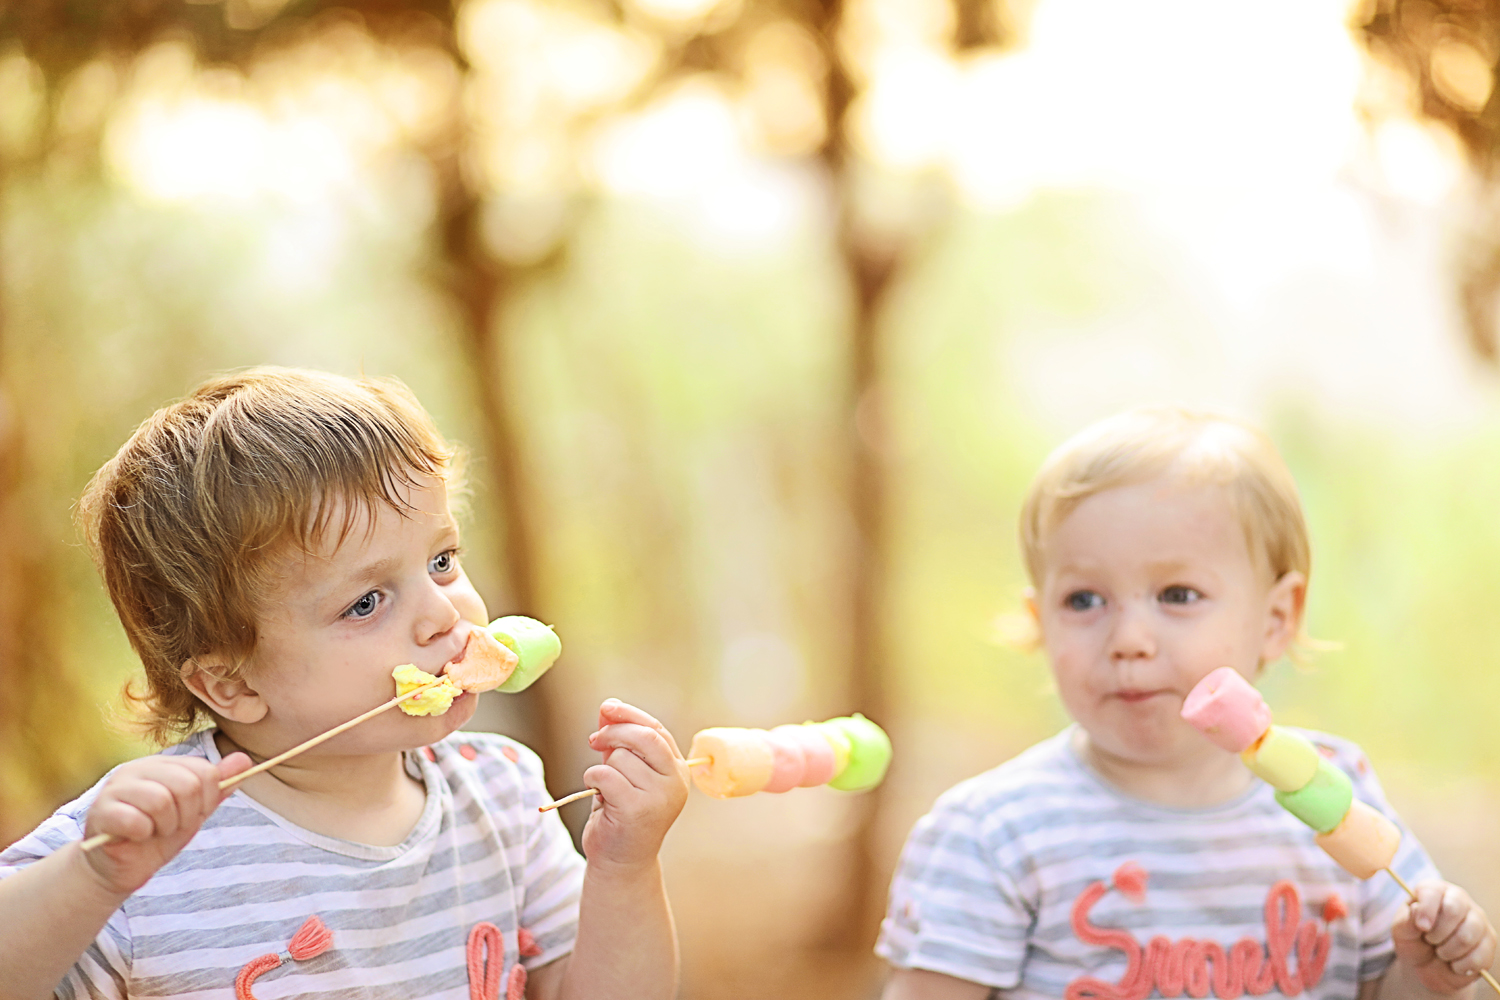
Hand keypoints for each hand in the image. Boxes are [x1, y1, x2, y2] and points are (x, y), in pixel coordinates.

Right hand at [81, 752, 251, 895]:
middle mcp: (137, 769)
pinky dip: (143, 834)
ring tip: (153, 831)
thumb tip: (245, 759)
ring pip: (161, 801)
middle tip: (170, 826)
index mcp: (162, 765)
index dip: (206, 800)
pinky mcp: (101, 811)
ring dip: (165, 826)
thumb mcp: (194, 811)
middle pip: (187, 785)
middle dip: (187, 815)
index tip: (191, 815)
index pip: (205, 771)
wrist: (120, 868)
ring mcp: (116, 788)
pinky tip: (135, 837)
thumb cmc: (157, 836)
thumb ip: (217, 786)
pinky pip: (136, 820)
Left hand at [579, 700, 688, 868]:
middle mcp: (675, 782)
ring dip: (602, 767)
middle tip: (594, 740)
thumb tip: (608, 707)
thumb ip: (619, 741)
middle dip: (614, 732)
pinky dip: (592, 779)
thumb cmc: (622, 815)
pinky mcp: (637, 809)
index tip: (607, 708)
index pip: (657, 730)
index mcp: (678, 771)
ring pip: (620, 758)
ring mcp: (659, 796)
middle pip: (644, 737)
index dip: (630, 715)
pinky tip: (597, 794)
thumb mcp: (625, 773)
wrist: (622, 862)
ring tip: (604, 789)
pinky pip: (605, 775)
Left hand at [1391, 880, 1497, 993]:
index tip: (1422, 928)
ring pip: (1467, 935)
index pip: (1433, 891)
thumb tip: (1417, 909)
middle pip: (1453, 910)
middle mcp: (1459, 899)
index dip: (1427, 910)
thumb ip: (1407, 920)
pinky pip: (1479, 956)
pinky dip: (1461, 965)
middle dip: (1437, 933)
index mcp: (1434, 890)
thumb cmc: (1413, 941)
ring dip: (1448, 951)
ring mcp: (1478, 920)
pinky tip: (1454, 964)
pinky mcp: (1489, 941)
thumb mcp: (1402, 931)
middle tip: (1429, 940)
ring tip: (1440, 952)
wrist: (1427, 967)